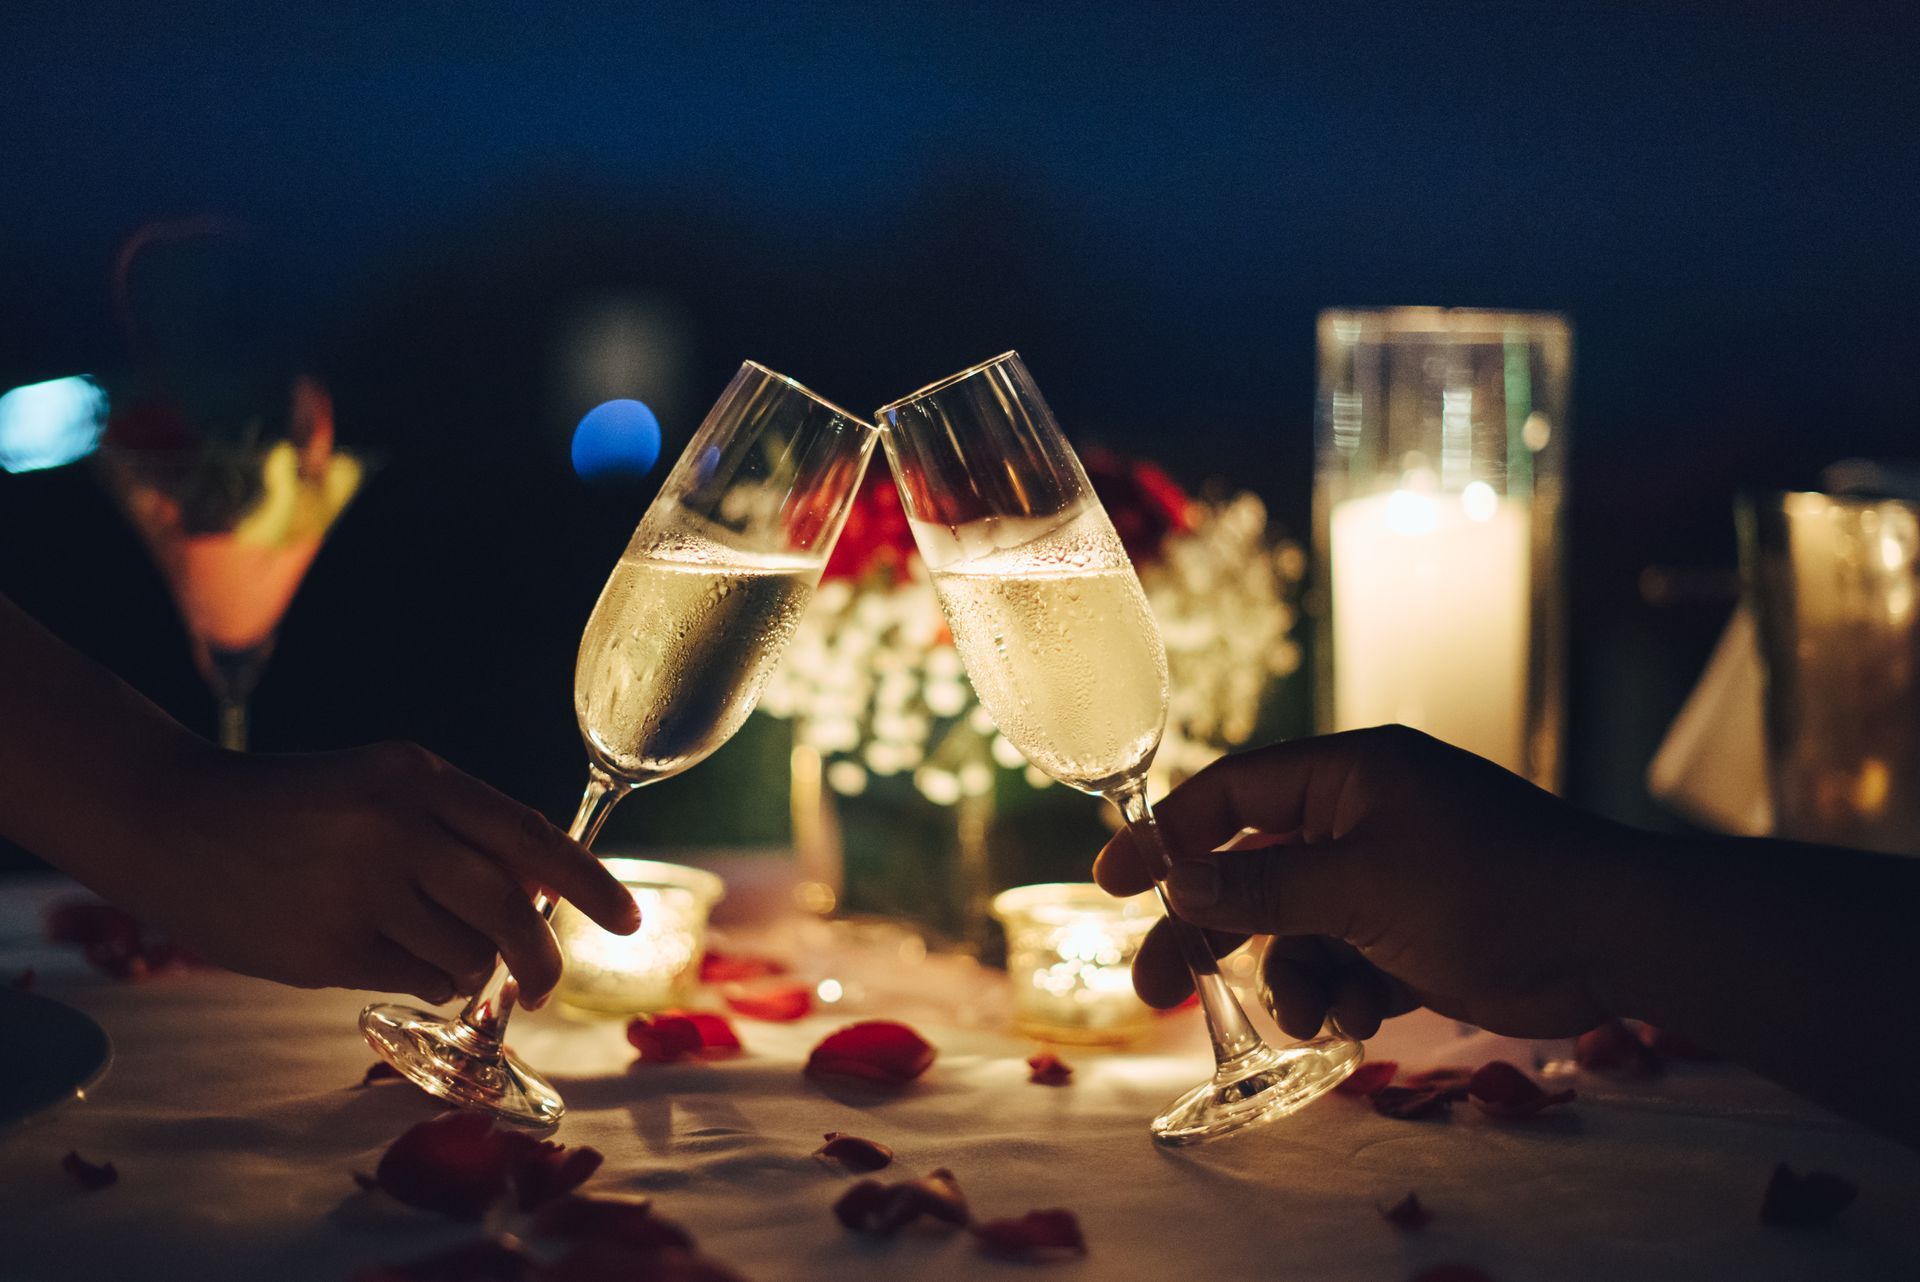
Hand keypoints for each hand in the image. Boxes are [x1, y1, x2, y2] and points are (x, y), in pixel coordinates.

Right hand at [111, 741, 637, 1004]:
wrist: (171, 819)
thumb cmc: (296, 805)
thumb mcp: (385, 784)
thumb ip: (461, 828)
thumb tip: (548, 891)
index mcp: (417, 779)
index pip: (529, 836)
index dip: (589, 884)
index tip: (627, 920)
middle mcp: (395, 831)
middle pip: (509, 910)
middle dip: (542, 956)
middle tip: (548, 982)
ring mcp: (359, 893)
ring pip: (466, 957)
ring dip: (470, 966)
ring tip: (427, 943)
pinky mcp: (325, 949)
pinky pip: (414, 982)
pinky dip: (421, 978)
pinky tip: (382, 950)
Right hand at [1094, 726, 1637, 1039]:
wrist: (1612, 939)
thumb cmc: (1490, 886)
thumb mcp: (1361, 884)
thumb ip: (1262, 886)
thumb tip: (1177, 886)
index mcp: (1348, 774)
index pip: (1230, 791)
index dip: (1166, 835)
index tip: (1109, 879)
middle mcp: (1360, 816)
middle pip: (1250, 870)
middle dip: (1210, 933)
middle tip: (1155, 989)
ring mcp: (1387, 875)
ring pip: (1294, 929)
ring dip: (1291, 976)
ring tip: (1314, 1013)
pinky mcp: (1412, 931)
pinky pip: (1341, 959)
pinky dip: (1339, 991)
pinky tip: (1359, 1016)